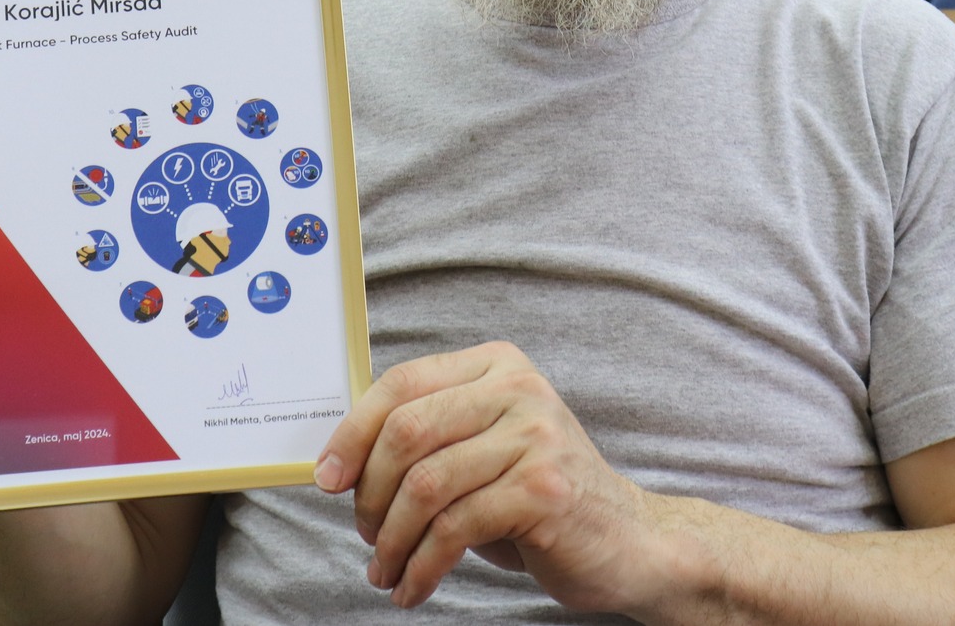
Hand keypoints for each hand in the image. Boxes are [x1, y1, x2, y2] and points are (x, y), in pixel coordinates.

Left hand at [315, 342, 660, 613]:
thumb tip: (340, 461)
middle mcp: (518, 390)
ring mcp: (535, 437)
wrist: (628, 539)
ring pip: (424, 485)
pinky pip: (454, 529)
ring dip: (391, 539)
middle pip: (407, 430)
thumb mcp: (485, 448)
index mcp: (496, 366)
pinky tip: (413, 588)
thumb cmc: (537, 497)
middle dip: (369, 491)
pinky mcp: (543, 490)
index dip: (353, 431)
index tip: (326, 477)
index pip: (402, 382)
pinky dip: (421, 567)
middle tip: (364, 533)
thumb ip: (430, 437)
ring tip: (385, 569)